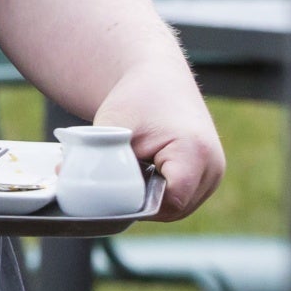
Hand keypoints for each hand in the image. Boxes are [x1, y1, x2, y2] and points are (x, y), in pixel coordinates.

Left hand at [93, 68, 224, 222]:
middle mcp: (212, 167)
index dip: (141, 205)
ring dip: (153, 200)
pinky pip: (183, 197)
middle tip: (115, 185)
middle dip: (143, 204)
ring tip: (131, 175)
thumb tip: (76, 186)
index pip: (170, 202)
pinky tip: (142, 175)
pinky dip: (161, 193)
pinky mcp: (209, 175)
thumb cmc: (136, 100)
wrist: (160, 81)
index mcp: (194, 154)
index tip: (115, 193)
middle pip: (175, 209)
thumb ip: (102, 163)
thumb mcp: (112, 129)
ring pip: (180, 207)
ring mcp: (214, 173)